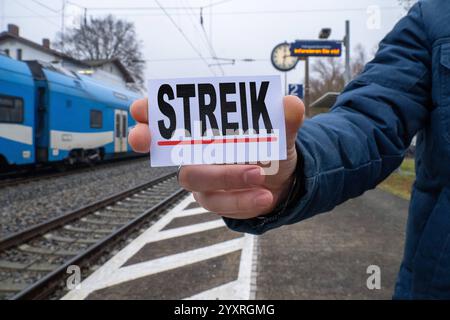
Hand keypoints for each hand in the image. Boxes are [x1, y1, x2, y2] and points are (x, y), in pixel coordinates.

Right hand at [128, 96, 304, 218]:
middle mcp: (197, 152)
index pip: (171, 116)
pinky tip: (264, 196)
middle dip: (152, 141)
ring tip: (258, 175)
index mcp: (207, 127)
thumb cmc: (271, 149)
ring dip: (224, 175)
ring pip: (196, 178)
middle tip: (144, 139)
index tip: (141, 109)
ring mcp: (202, 178)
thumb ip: (284, 120)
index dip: (150, 111)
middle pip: (166, 148)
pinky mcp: (213, 199)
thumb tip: (291, 105)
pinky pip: (219, 202)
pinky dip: (241, 199)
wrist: (284, 181)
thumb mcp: (281, 132)